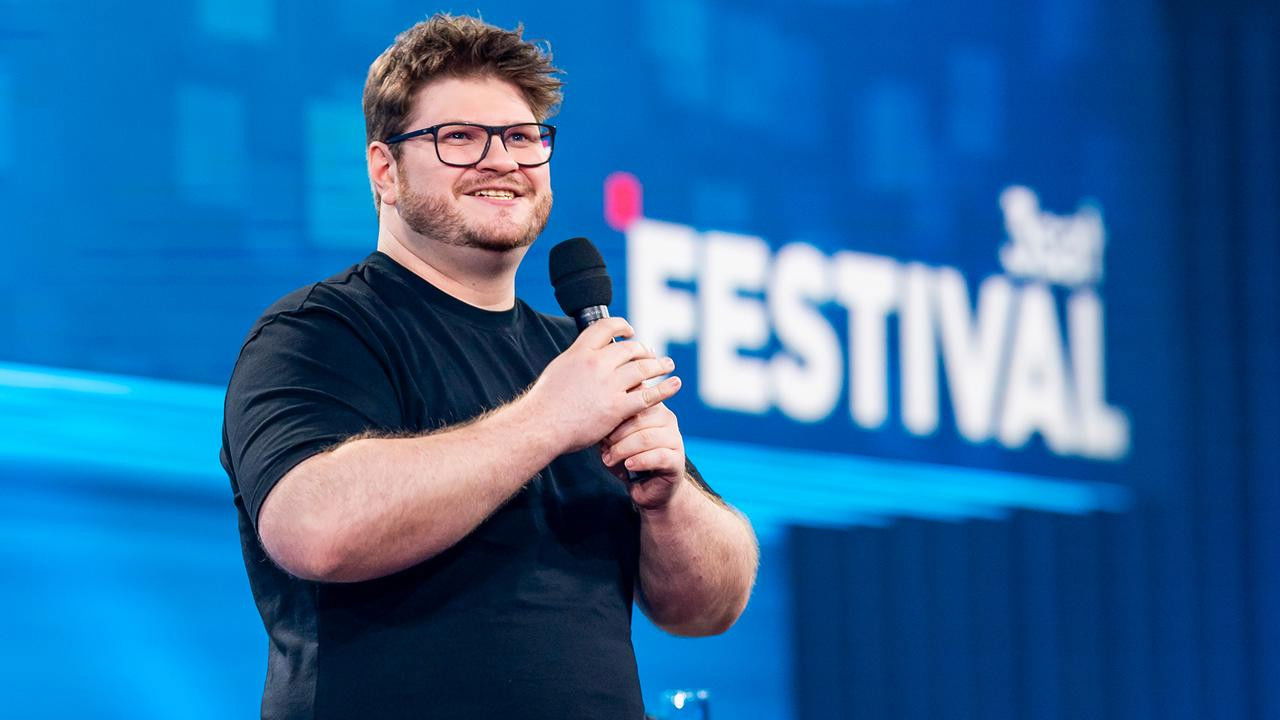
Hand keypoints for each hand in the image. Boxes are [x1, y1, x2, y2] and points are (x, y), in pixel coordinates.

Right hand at [525, 317, 682, 453]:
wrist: (541, 426)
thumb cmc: (545, 403)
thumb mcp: (557, 370)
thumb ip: (576, 361)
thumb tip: (585, 357)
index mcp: (580, 352)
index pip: (606, 327)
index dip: (622, 326)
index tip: (630, 332)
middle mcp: (596, 363)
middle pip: (629, 349)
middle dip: (643, 350)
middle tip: (651, 354)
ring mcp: (608, 385)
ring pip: (642, 369)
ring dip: (658, 365)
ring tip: (667, 365)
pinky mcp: (617, 407)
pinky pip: (647, 395)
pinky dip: (664, 389)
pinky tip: (674, 384)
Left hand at [600, 400, 686, 510]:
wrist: (649, 488)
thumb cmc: (630, 459)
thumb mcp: (617, 441)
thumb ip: (612, 428)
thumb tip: (600, 422)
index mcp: (654, 408)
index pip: (637, 398)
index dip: (617, 411)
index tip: (601, 425)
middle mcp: (668, 420)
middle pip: (640, 418)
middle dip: (617, 433)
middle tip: (603, 446)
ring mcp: (675, 439)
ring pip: (648, 437)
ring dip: (624, 449)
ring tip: (610, 459)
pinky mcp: (677, 460)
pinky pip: (659, 456)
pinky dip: (640, 461)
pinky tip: (629, 465)